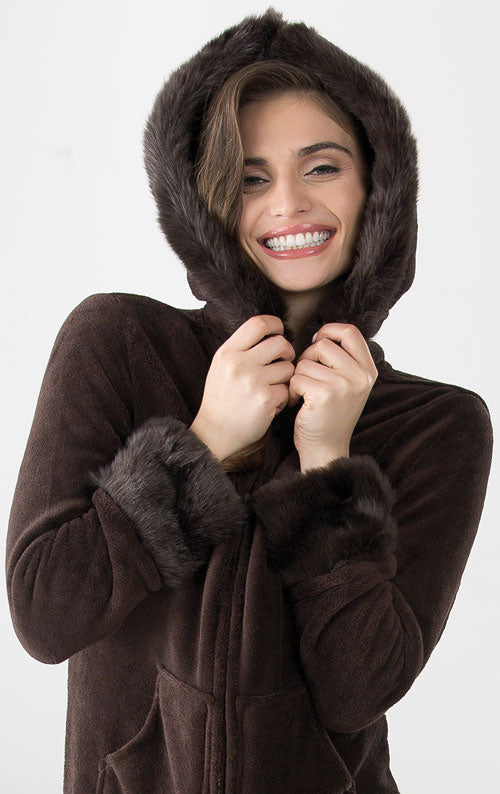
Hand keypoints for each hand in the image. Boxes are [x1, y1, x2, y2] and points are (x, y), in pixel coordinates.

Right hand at [191, 315, 295, 459]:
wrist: (215, 432)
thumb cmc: (221, 398)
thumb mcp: (221, 366)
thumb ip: (241, 349)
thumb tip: (270, 332)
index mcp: (227, 352)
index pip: (258, 323)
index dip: (275, 324)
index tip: (279, 331)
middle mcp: (239, 364)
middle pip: (280, 343)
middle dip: (287, 353)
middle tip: (282, 362)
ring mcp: (253, 382)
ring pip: (288, 368)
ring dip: (285, 378)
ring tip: (271, 388)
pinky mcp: (265, 400)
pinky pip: (287, 390)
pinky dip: (283, 398)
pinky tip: (270, 404)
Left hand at [288, 323, 377, 466]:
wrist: (326, 448)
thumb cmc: (330, 414)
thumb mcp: (347, 384)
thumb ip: (342, 360)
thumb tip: (321, 334)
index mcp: (368, 370)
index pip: (350, 332)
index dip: (329, 331)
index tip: (317, 342)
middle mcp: (360, 376)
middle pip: (323, 344)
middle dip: (308, 358)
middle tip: (307, 377)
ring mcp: (344, 386)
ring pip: (306, 362)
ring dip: (298, 377)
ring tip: (304, 394)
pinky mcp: (325, 395)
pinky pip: (297, 377)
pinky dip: (292, 390)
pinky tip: (298, 403)